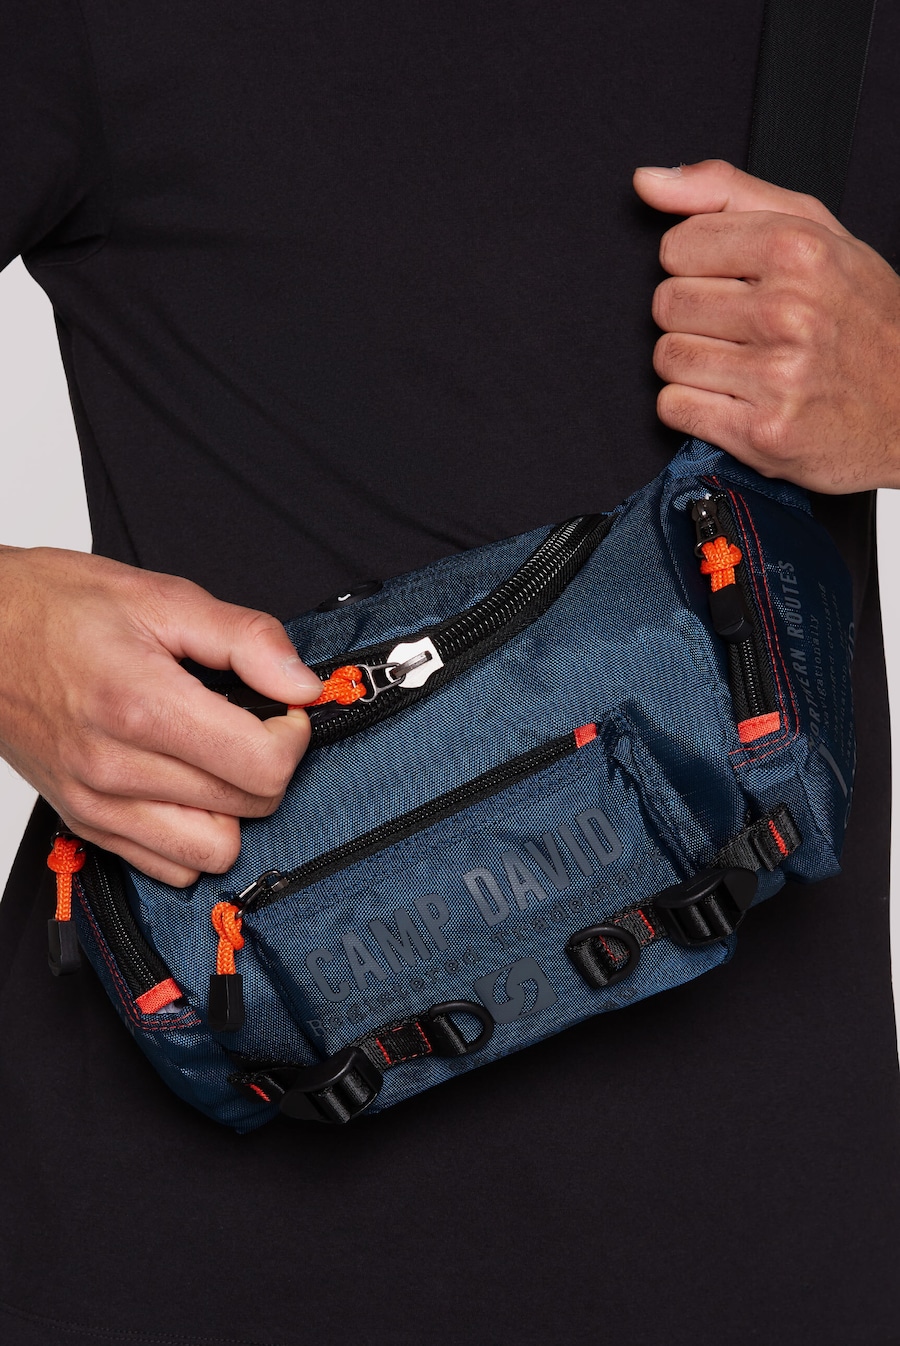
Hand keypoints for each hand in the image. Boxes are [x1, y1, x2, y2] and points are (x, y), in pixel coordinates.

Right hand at [0, 546, 321, 884]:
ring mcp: (97, 804)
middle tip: (250, 722)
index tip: (282, 709)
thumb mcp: (161, 598)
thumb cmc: (57, 607)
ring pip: (214, 851)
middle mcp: (115, 767)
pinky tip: (186, 786)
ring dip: (234, 808)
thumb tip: (303, 684)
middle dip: (269, 764)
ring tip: (218, 758)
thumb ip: (246, 639)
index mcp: (141, 705)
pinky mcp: (85, 823)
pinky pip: (169, 866)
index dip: (292, 736)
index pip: (262, 765)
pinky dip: (192, 835)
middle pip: (249, 808)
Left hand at [633, 159, 899, 491]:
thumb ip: (727, 194)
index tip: (731, 282)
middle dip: (694, 317)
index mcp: (799, 250)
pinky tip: (735, 399)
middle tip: (740, 329)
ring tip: (741, 365)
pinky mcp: (762, 433)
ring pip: (667, 358)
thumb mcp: (815, 232)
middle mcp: (788, 311)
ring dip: (692, 364)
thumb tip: (647, 181)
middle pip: (668, 304)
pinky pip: (674, 408)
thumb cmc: (862, 318)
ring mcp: (776, 376)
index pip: (677, 247)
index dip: (697, 266)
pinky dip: (693, 407)